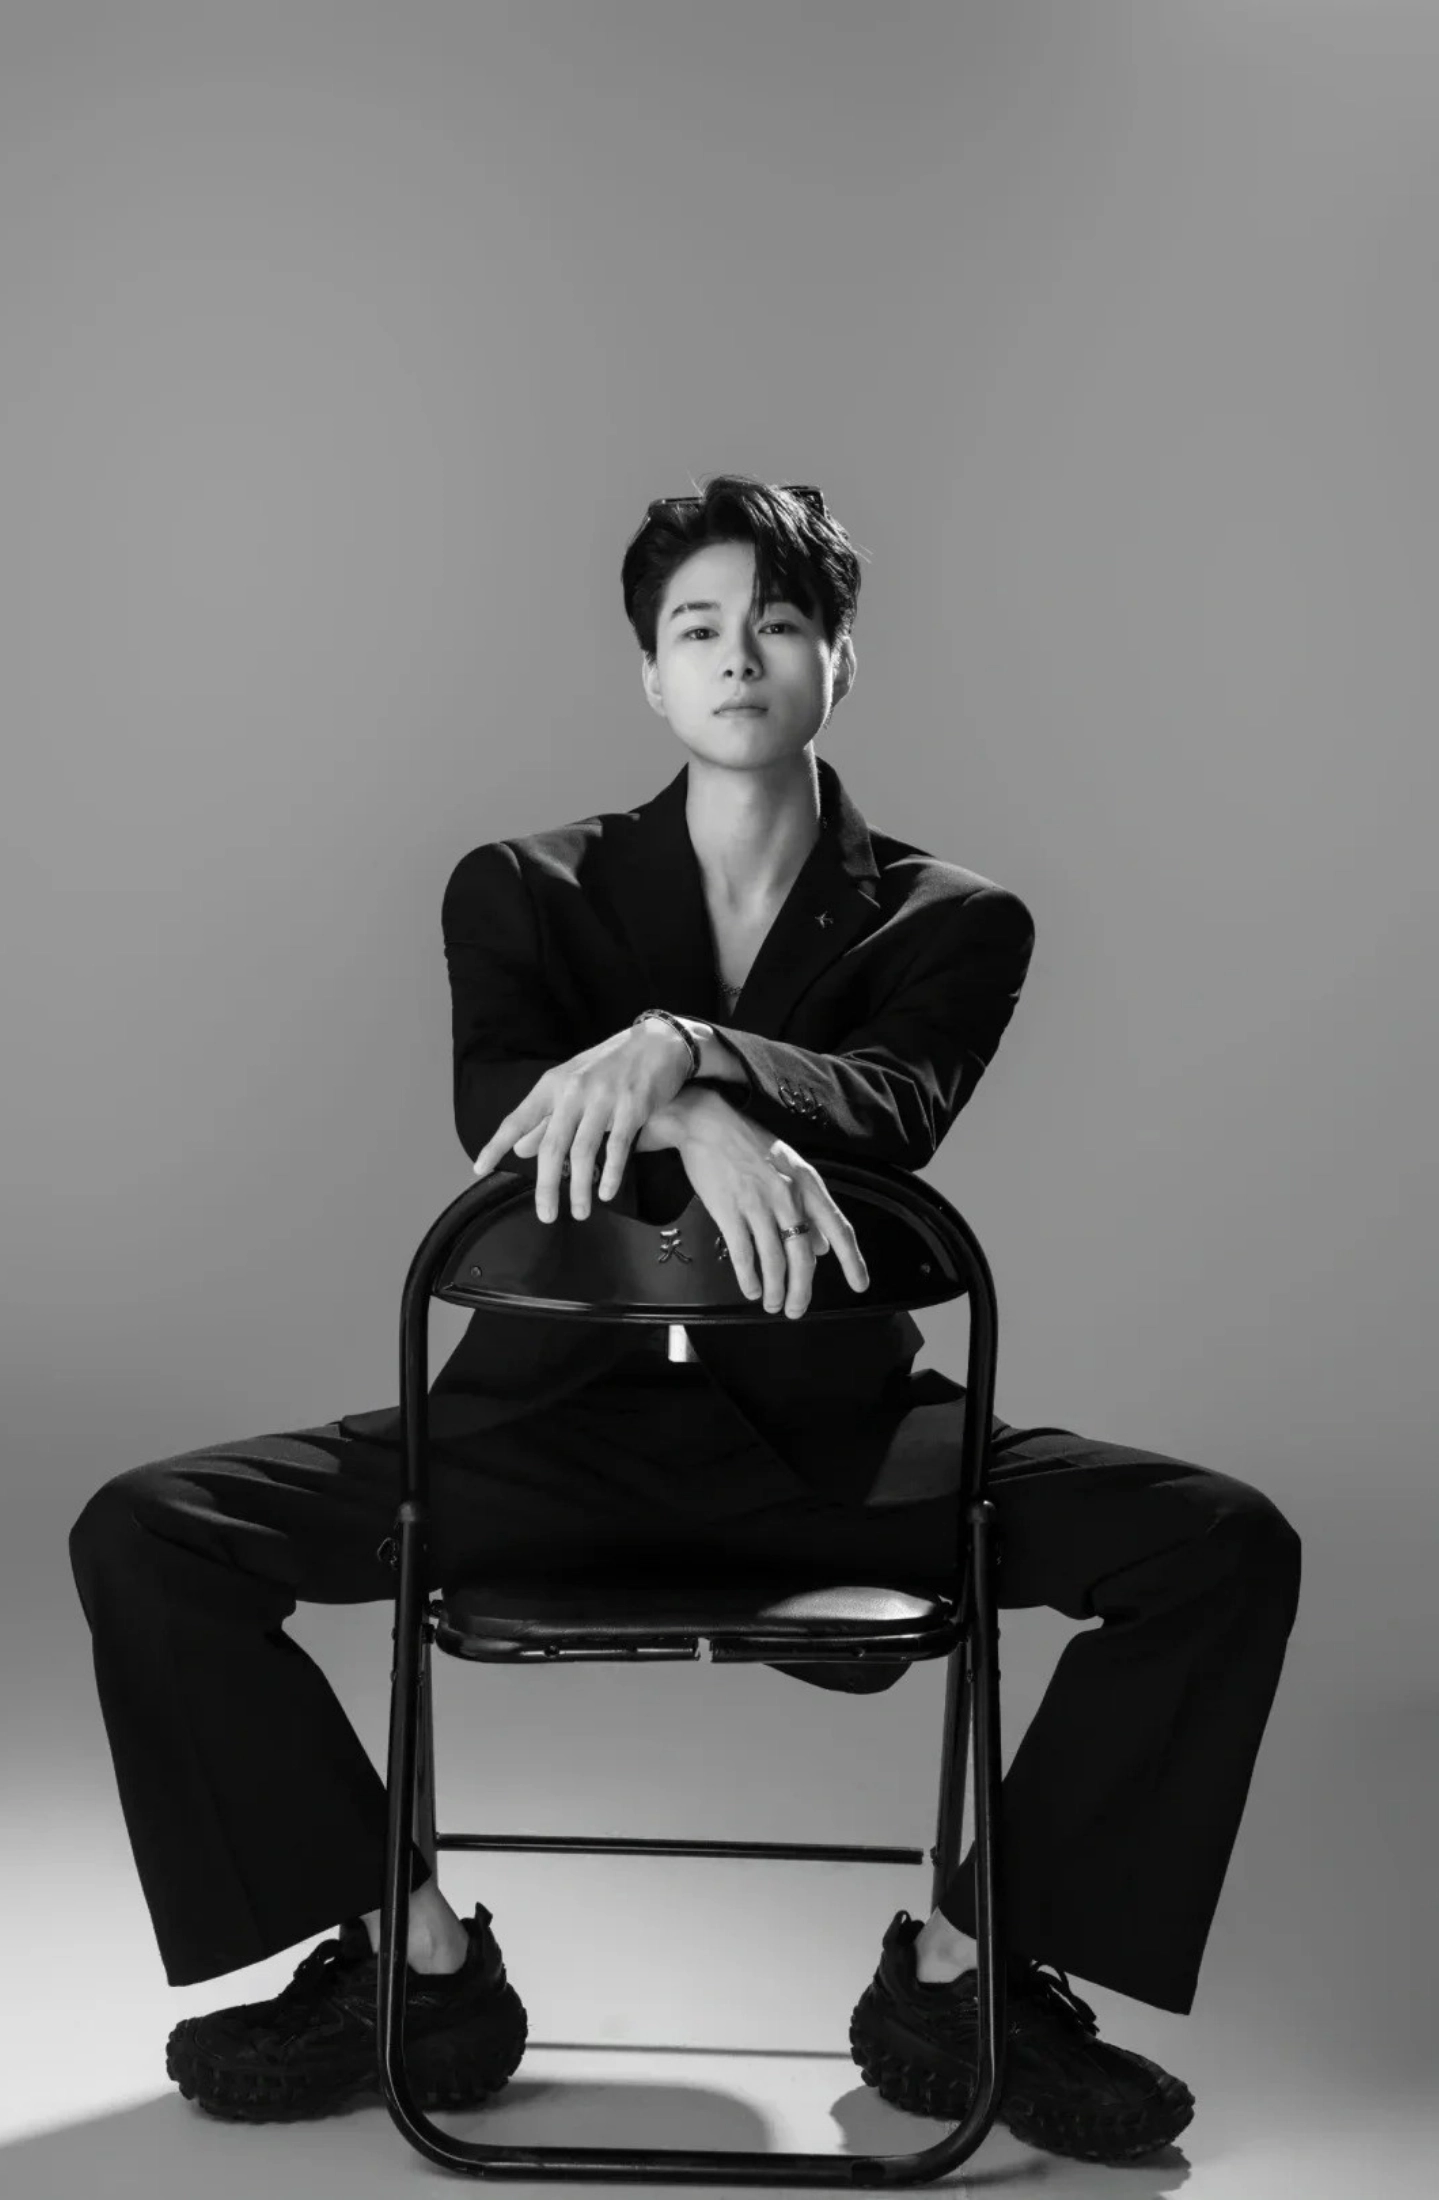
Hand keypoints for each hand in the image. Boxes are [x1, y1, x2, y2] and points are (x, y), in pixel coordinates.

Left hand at [470, 1021, 693, 1219]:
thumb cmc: (610, 1066)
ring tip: (579, 1212)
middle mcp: (573, 1091)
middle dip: (545, 1186)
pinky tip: (607, 1192)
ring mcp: (603, 1099)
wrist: (658, 1043)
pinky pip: (617, 1148)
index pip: (518, 1119)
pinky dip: (611, 1174)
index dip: (496, 1145)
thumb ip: (547, 1118)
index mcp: (553, 1085)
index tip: (479, 1169)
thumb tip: (520, 1150)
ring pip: (582, 1152)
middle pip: (551, 1146)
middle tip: (545, 1215)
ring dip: (579, 1188)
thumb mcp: (572, 1085)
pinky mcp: (632, 1108)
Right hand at [672, 1101, 869, 1319]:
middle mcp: (788, 1196)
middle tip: (796, 1311)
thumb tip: (823, 1248)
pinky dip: (749, 1278)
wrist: (708, 1123)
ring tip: (772, 1304)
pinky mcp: (729, 1210)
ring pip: (775, 1260)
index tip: (860, 1285)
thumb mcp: (790, 1169)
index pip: (839, 1228)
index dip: (852, 1261)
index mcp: (808, 1184)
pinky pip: (744, 1254)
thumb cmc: (749, 1145)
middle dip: (802, 1290)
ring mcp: (758, 1203)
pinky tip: (751, 1289)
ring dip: (775, 1290)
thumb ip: (809, 1207)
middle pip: (804, 1256)